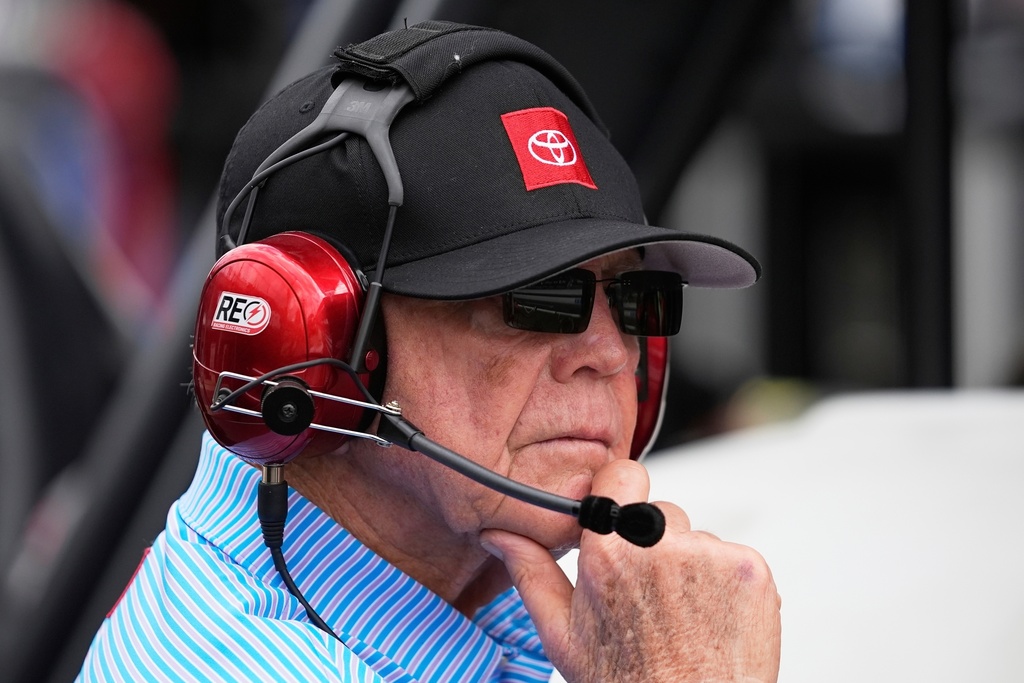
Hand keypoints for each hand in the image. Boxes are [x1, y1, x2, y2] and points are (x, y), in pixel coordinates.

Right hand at [480, 459, 780, 682]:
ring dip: (690, 565)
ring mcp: (711, 555)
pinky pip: (731, 556)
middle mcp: (660, 545)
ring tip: (681, 616)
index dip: (620, 493)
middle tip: (648, 594)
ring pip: (696, 538)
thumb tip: (499, 536)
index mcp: (609, 553)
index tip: (619, 516)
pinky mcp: (750, 569)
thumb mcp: (563, 635)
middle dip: (653, 543)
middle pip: (660, 512)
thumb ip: (531, 572)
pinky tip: (709, 619)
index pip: (621, 475)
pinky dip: (724, 581)